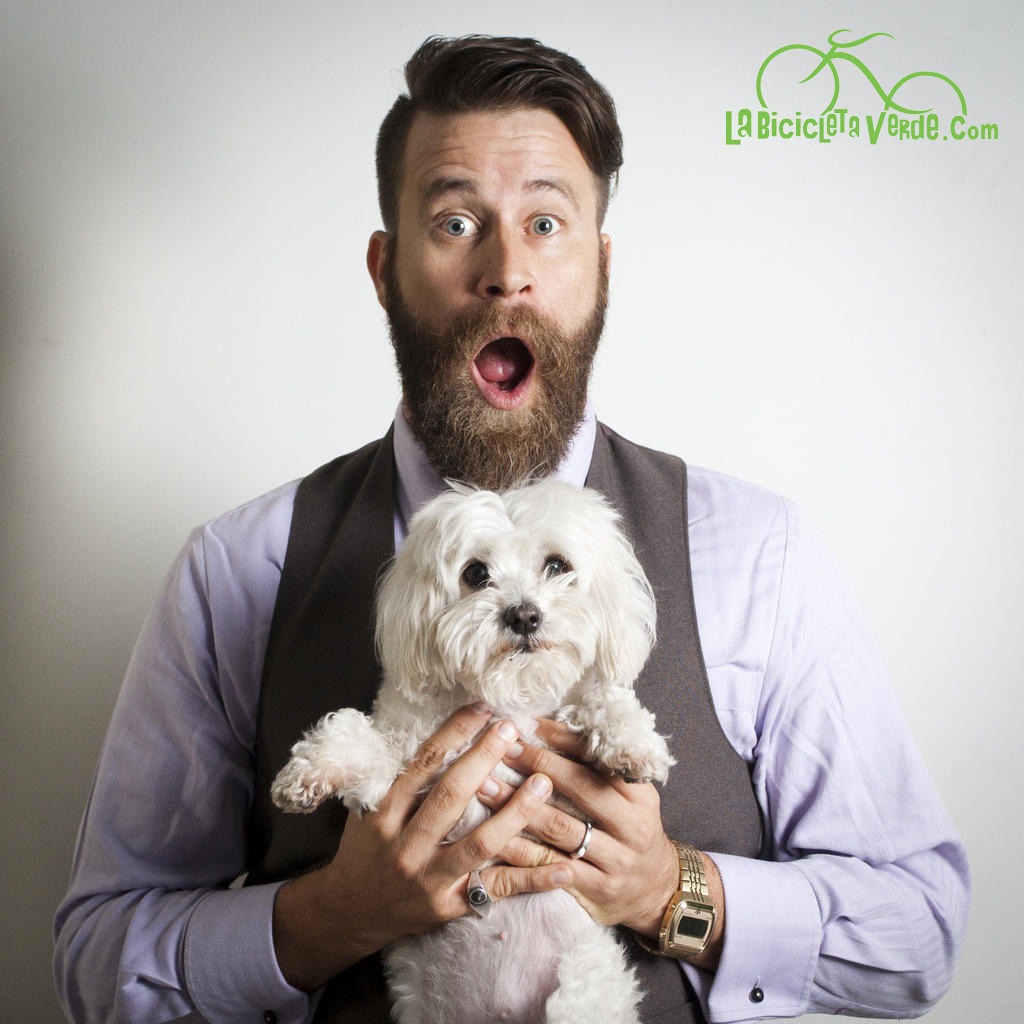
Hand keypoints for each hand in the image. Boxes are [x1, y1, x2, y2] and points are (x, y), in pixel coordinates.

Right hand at [272, 705, 572, 990]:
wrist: (351, 913)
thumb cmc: (366, 850)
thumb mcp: (367, 809)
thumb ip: (396, 776)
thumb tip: (432, 730)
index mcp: (385, 814)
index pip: (422, 765)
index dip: (453, 733)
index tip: (482, 709)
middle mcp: (406, 846)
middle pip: (450, 797)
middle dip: (484, 759)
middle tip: (513, 730)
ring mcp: (430, 879)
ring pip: (479, 843)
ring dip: (516, 812)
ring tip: (544, 783)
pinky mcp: (451, 906)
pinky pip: (498, 889)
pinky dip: (533, 879)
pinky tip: (565, 865)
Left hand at [477, 717, 680, 937]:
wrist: (657, 890)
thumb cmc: (631, 829)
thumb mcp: (631, 797)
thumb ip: (599, 768)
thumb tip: (551, 727)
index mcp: (639, 794)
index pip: (599, 758)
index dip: (563, 739)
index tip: (530, 724)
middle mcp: (631, 825)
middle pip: (581, 788)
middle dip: (538, 765)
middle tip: (504, 749)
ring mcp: (615, 859)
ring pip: (561, 828)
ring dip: (519, 806)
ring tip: (486, 786)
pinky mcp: (597, 887)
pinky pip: (552, 866)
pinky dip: (522, 852)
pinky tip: (495, 837)